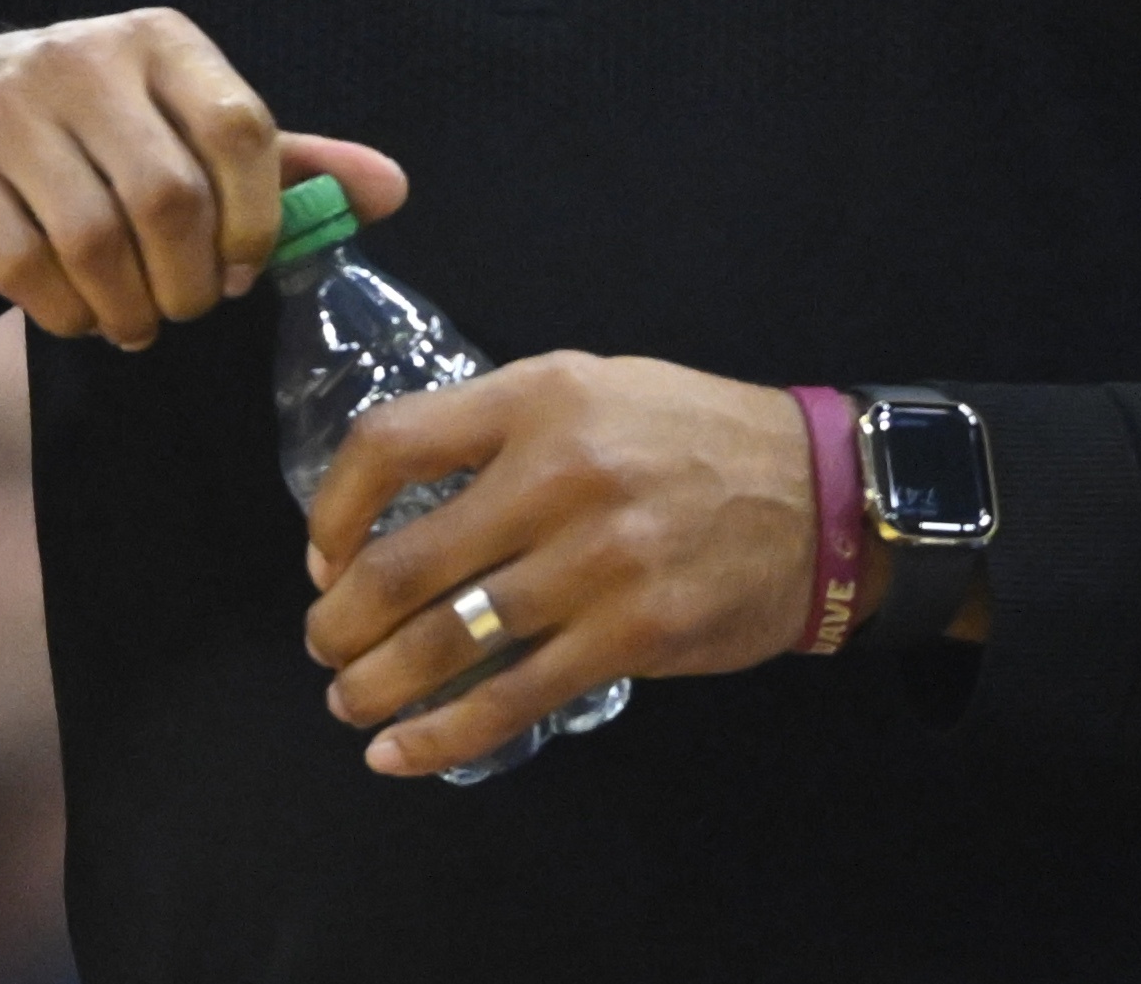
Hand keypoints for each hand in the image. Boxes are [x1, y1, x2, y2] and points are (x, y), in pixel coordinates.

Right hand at [0, 10, 404, 348]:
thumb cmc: (102, 123)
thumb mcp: (190, 120)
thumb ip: (285, 162)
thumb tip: (392, 190)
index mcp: (162, 42)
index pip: (240, 129)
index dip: (257, 220)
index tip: (244, 270)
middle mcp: (86, 60)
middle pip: (168, 196)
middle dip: (191, 281)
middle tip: (190, 306)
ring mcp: (12, 111)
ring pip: (93, 238)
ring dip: (129, 307)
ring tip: (140, 322)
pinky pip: (23, 265)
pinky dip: (65, 312)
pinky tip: (83, 315)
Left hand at [302, 353, 813, 776]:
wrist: (817, 495)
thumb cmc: (690, 438)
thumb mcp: (590, 387)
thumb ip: (498, 428)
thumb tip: (395, 503)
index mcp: (537, 399)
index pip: (391, 444)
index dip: (333, 509)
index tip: (323, 555)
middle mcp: (558, 474)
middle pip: (403, 562)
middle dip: (342, 621)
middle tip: (325, 646)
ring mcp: (595, 561)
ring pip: (448, 642)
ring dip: (377, 684)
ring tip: (351, 701)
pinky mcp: (629, 636)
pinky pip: (513, 699)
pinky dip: (443, 736)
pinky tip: (401, 753)